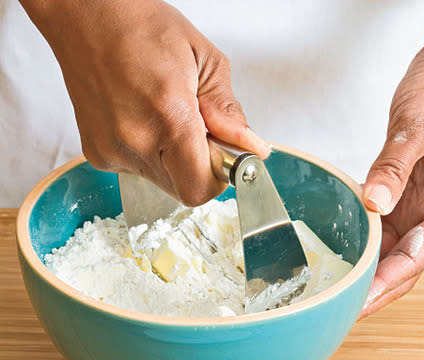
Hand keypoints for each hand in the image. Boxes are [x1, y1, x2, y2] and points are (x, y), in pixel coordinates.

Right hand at [20, 0, 269, 205]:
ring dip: (176, 161)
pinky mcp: (98, 154)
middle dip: (200, 169)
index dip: (218, 178)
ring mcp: (112, 151)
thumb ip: (229, 112)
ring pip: (164, 183)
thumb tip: (251, 147)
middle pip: (185, 191)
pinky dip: (153, 154)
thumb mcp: (203, 60)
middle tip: (198, 133)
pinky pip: (140, 171)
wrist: (85, 16)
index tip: (222, 156)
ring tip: (166, 118)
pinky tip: (144, 120)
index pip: (201, 187)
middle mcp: (134, 142)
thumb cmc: (141, 26)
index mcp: (167, 117)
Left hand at [360, 25, 423, 317]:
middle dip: (375, 288)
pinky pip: (385, 225)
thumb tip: (373, 205)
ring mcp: (421, 200)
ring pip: (394, 248)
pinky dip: (366, 242)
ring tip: (339, 289)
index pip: (416, 256)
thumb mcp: (419, 124)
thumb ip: (395, 166)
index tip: (358, 305)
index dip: (385, 284)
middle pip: (404, 262)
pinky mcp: (407, 188)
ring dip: (369, 270)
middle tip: (340, 308)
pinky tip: (345, 252)